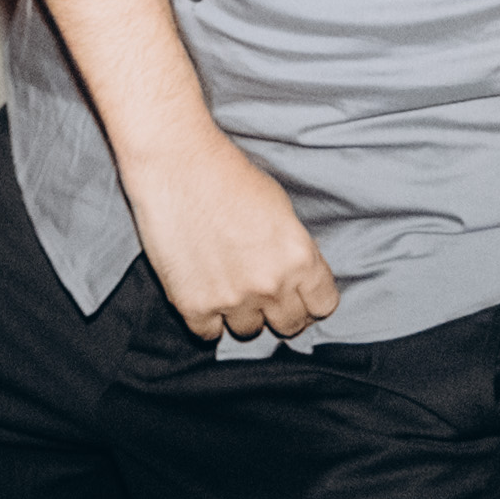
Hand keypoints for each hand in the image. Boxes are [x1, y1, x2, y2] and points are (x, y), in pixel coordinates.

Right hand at [130, 128, 338, 340]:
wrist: (177, 164)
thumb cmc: (229, 176)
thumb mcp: (282, 210)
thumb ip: (294, 251)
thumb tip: (298, 278)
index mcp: (299, 258)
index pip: (323, 306)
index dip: (310, 300)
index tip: (298, 294)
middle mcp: (271, 285)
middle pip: (290, 326)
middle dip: (280, 311)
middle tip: (263, 293)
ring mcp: (232, 299)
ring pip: (249, 331)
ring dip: (242, 313)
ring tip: (229, 285)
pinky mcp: (193, 305)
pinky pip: (209, 333)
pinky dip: (207, 318)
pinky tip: (204, 292)